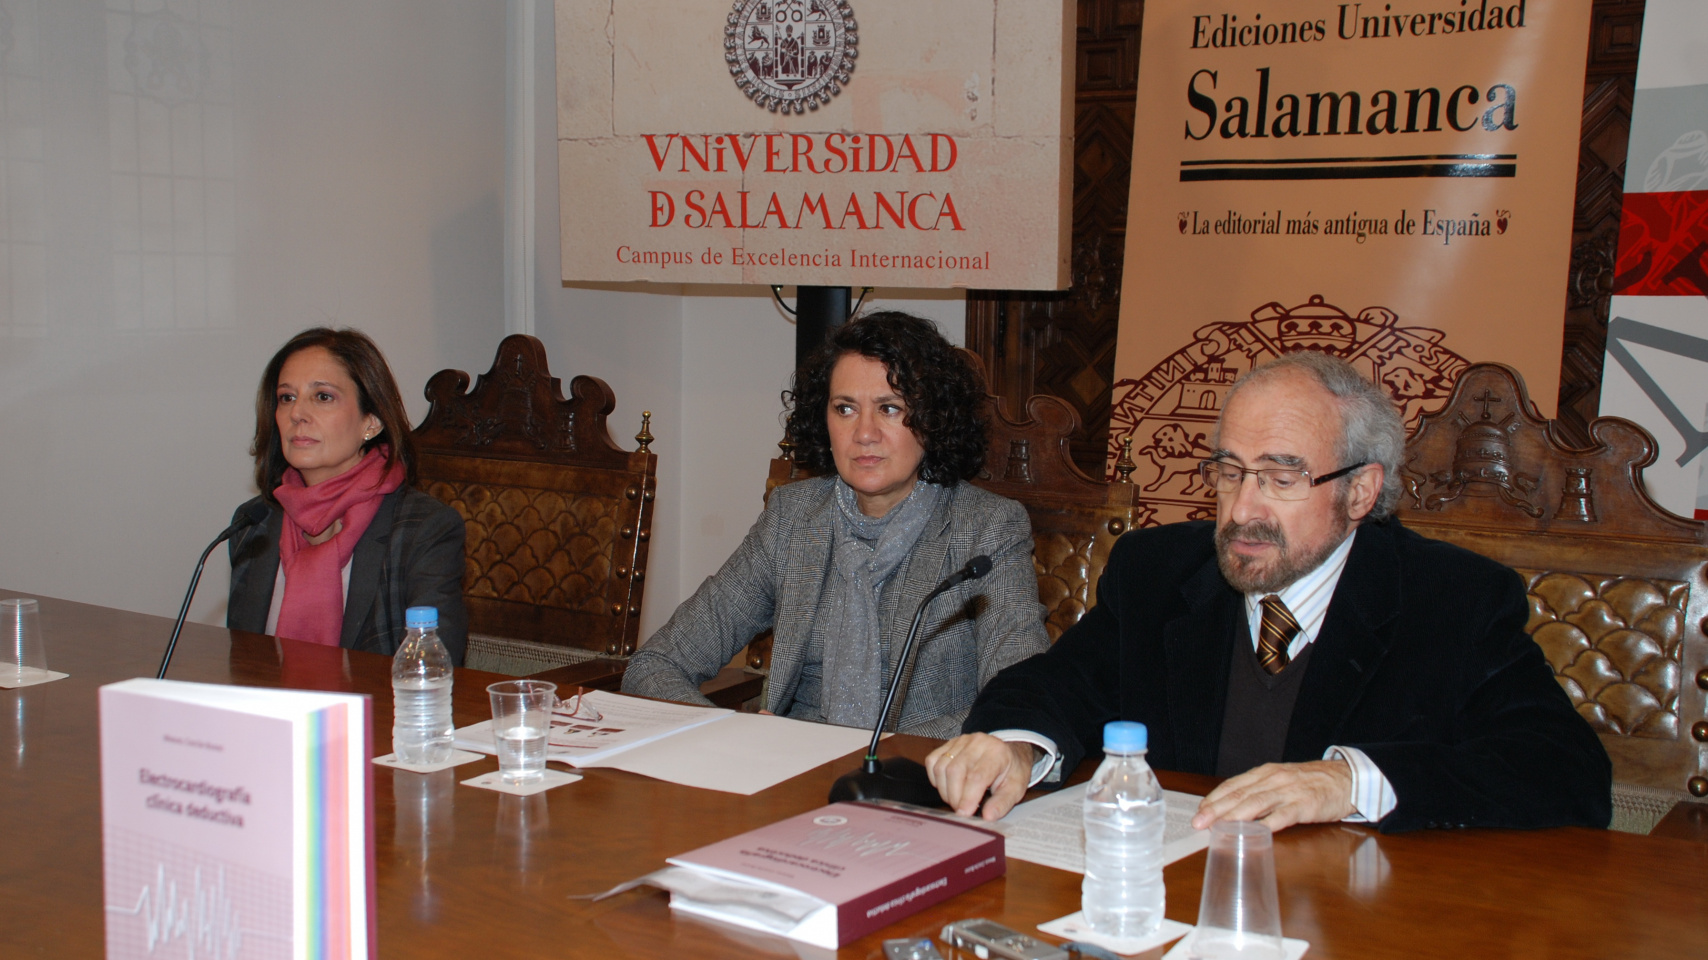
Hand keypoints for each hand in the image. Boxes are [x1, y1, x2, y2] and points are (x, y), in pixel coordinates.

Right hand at [925, 733, 1036, 819]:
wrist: (1009, 755)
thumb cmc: (1011, 773)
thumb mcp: (1016, 790)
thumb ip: (1002, 803)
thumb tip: (988, 817)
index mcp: (997, 752)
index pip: (977, 776)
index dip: (968, 797)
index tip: (964, 814)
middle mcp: (977, 742)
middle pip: (955, 771)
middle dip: (954, 797)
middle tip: (962, 810)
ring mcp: (961, 741)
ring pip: (941, 767)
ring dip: (945, 790)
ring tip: (957, 799)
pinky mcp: (948, 744)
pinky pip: (932, 762)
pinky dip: (936, 779)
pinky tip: (948, 786)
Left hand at [1191, 759, 1353, 831]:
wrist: (1346, 778)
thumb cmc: (1310, 782)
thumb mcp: (1280, 780)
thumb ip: (1260, 791)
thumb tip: (1232, 809)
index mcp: (1264, 773)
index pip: (1233, 785)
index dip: (1214, 799)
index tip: (1198, 811)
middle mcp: (1273, 779)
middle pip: (1239, 795)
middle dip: (1216, 809)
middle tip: (1199, 823)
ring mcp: (1289, 791)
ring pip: (1256, 803)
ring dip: (1234, 817)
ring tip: (1218, 828)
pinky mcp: (1305, 805)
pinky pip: (1283, 815)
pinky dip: (1268, 824)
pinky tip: (1255, 833)